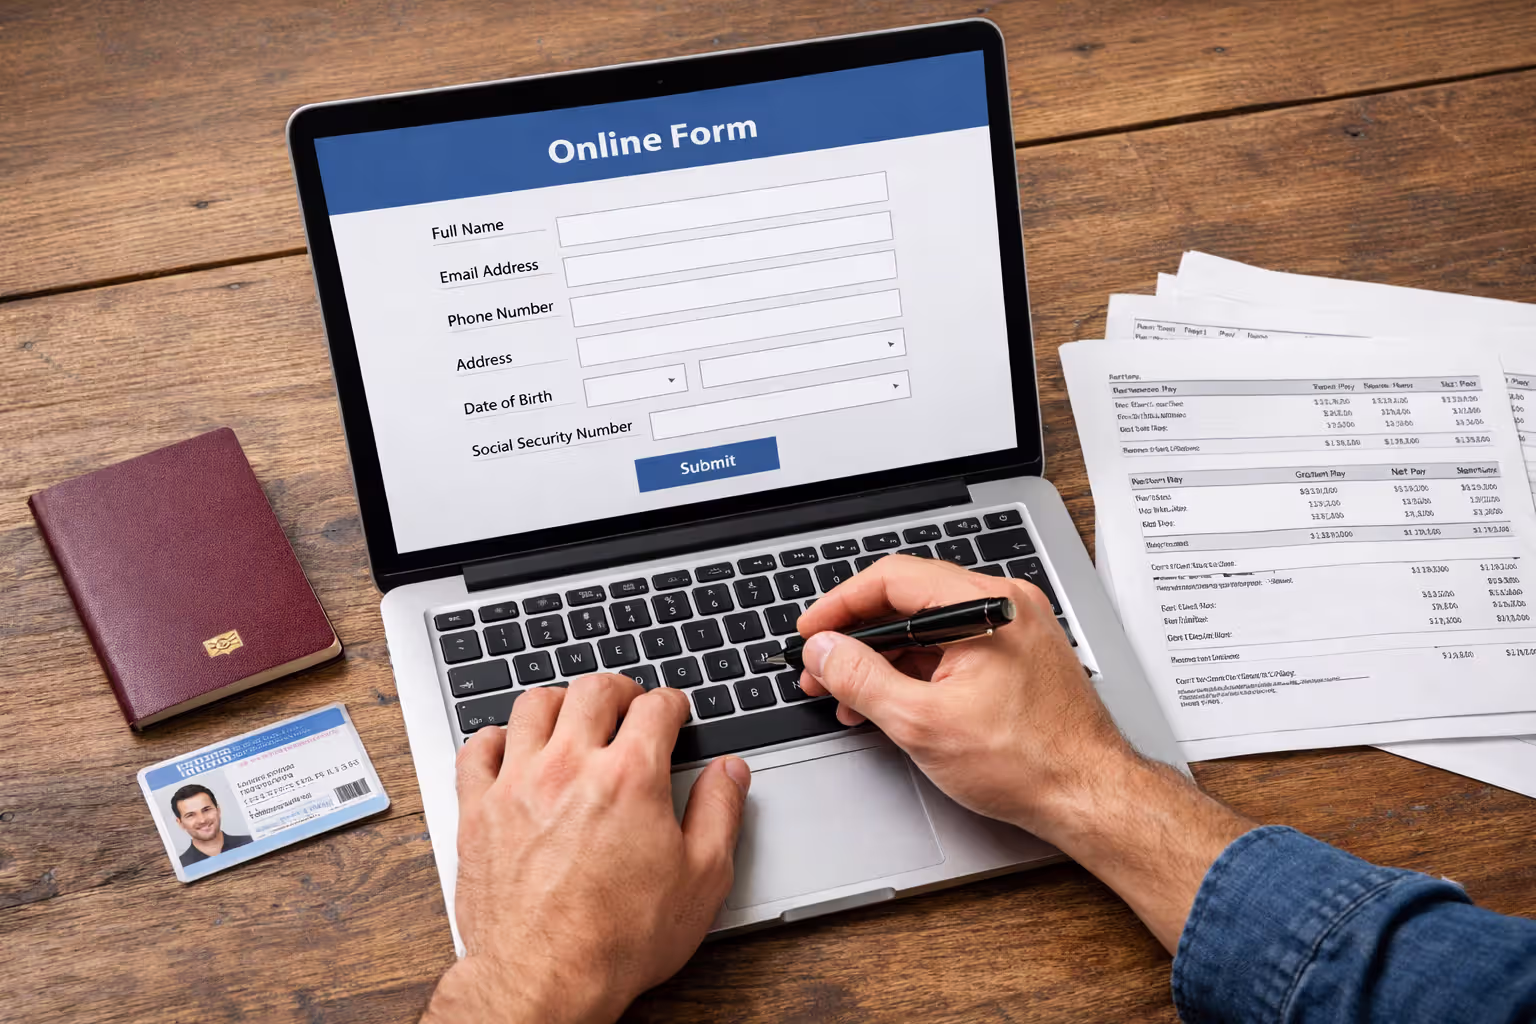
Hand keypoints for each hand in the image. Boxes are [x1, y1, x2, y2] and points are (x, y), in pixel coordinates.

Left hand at [421, 676, 751, 1023]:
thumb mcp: (702, 879)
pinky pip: (476, 748)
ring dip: (559, 702)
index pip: (656, 706)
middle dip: (620, 689)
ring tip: (572, 717)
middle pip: (593, 689)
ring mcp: (518, 784)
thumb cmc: (619, 939)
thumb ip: (720, 812)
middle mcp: (571, 766)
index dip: (673, 703)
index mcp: (630, 777)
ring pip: (533, 705)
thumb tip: (730, 772)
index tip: (674, 712)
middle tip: (628, 705)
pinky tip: (511, 748)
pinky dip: (495, 738)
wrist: (544, 979)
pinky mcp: (478, 810)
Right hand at [795, 554, 1128, 837]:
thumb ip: (862, 679)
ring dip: (882, 659)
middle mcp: (1003, 605)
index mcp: (986, 605)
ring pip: (927, 628)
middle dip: (856, 637)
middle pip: (908, 600)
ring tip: (848, 697)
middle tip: (821, 669)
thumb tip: (824, 652)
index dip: (841, 605)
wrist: (1089, 795)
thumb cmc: (1029, 762)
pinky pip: (951, 649)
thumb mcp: (923, 723)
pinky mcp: (1014, 656)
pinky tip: (889, 703)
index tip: (812, 632)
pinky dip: (914, 671)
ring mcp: (1012, 629)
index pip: (893, 579)